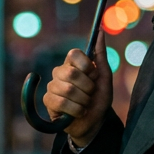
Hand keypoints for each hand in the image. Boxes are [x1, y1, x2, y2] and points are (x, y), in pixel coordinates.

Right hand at [43, 32, 112, 146]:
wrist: (95, 122)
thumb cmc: (99, 98)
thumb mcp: (105, 76)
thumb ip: (101, 54)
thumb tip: (101, 31)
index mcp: (72, 64)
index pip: (73, 54)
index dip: (86, 66)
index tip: (94, 75)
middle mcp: (60, 72)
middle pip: (70, 73)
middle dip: (87, 87)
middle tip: (90, 94)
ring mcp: (52, 86)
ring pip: (67, 89)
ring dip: (83, 101)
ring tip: (85, 105)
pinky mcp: (48, 101)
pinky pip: (61, 103)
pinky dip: (76, 110)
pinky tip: (78, 112)